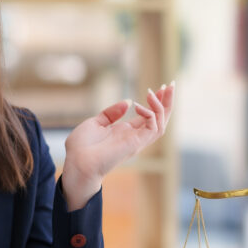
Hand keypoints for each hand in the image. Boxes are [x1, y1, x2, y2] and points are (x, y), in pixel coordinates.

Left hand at [61, 83, 174, 209]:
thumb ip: (111, 113)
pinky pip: (152, 128)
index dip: (155, 102)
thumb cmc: (81, 147)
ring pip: (161, 124)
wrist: (76, 162)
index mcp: (125, 132)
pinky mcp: (135, 144)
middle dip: (167, 102)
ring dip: (162, 106)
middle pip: (160, 119)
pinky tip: (138, 105)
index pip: (148, 116)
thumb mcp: (95, 123)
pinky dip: (150, 114)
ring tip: (158, 91)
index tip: (161, 87)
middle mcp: (134, 137)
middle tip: (170, 84)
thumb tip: (127, 101)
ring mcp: (136, 141)